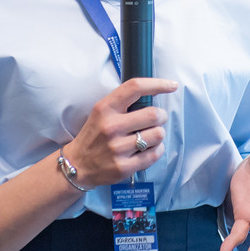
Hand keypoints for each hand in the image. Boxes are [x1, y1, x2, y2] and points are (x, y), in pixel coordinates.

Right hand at [60, 78, 177, 186]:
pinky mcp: (124, 167)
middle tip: (156, 120)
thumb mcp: (101, 112)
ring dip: (158, 134)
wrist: (77, 165)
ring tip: (149, 136)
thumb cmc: (95, 135)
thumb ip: (123, 103)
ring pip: (158, 134)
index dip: (158, 84)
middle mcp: (111, 126)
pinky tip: (148, 149)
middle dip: (161, 116)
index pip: (135, 87)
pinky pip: (155, 154)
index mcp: (105, 108)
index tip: (172, 85)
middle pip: (154, 114)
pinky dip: (157, 150)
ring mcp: (117, 148)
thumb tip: (155, 93)